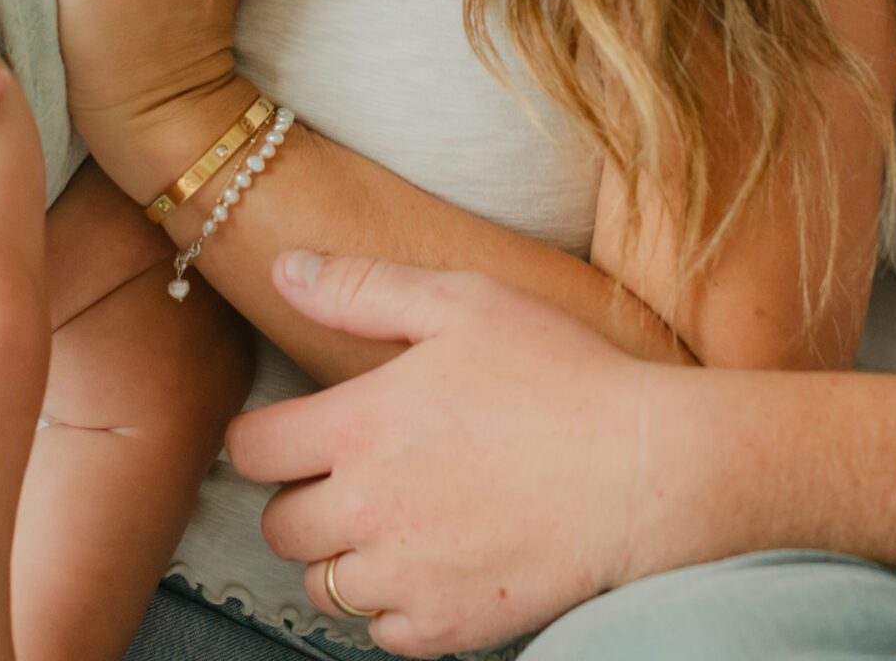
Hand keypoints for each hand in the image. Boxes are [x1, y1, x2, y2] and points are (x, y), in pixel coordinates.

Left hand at [228, 252, 676, 657]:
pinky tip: (432, 563)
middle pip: (278, 527)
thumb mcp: (463, 301)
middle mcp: (366, 509)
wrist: (644, 471)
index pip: (250, 450)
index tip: (293, 434)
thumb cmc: (561, 375)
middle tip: (357, 475)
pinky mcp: (445, 627)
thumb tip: (284, 271)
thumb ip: (363, 288)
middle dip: (303, 498)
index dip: (263, 439)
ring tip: (396, 521)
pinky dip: (393, 605)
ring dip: (343, 556)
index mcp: (359, 426)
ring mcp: (404, 576)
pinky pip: (378, 632)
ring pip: (321, 586)